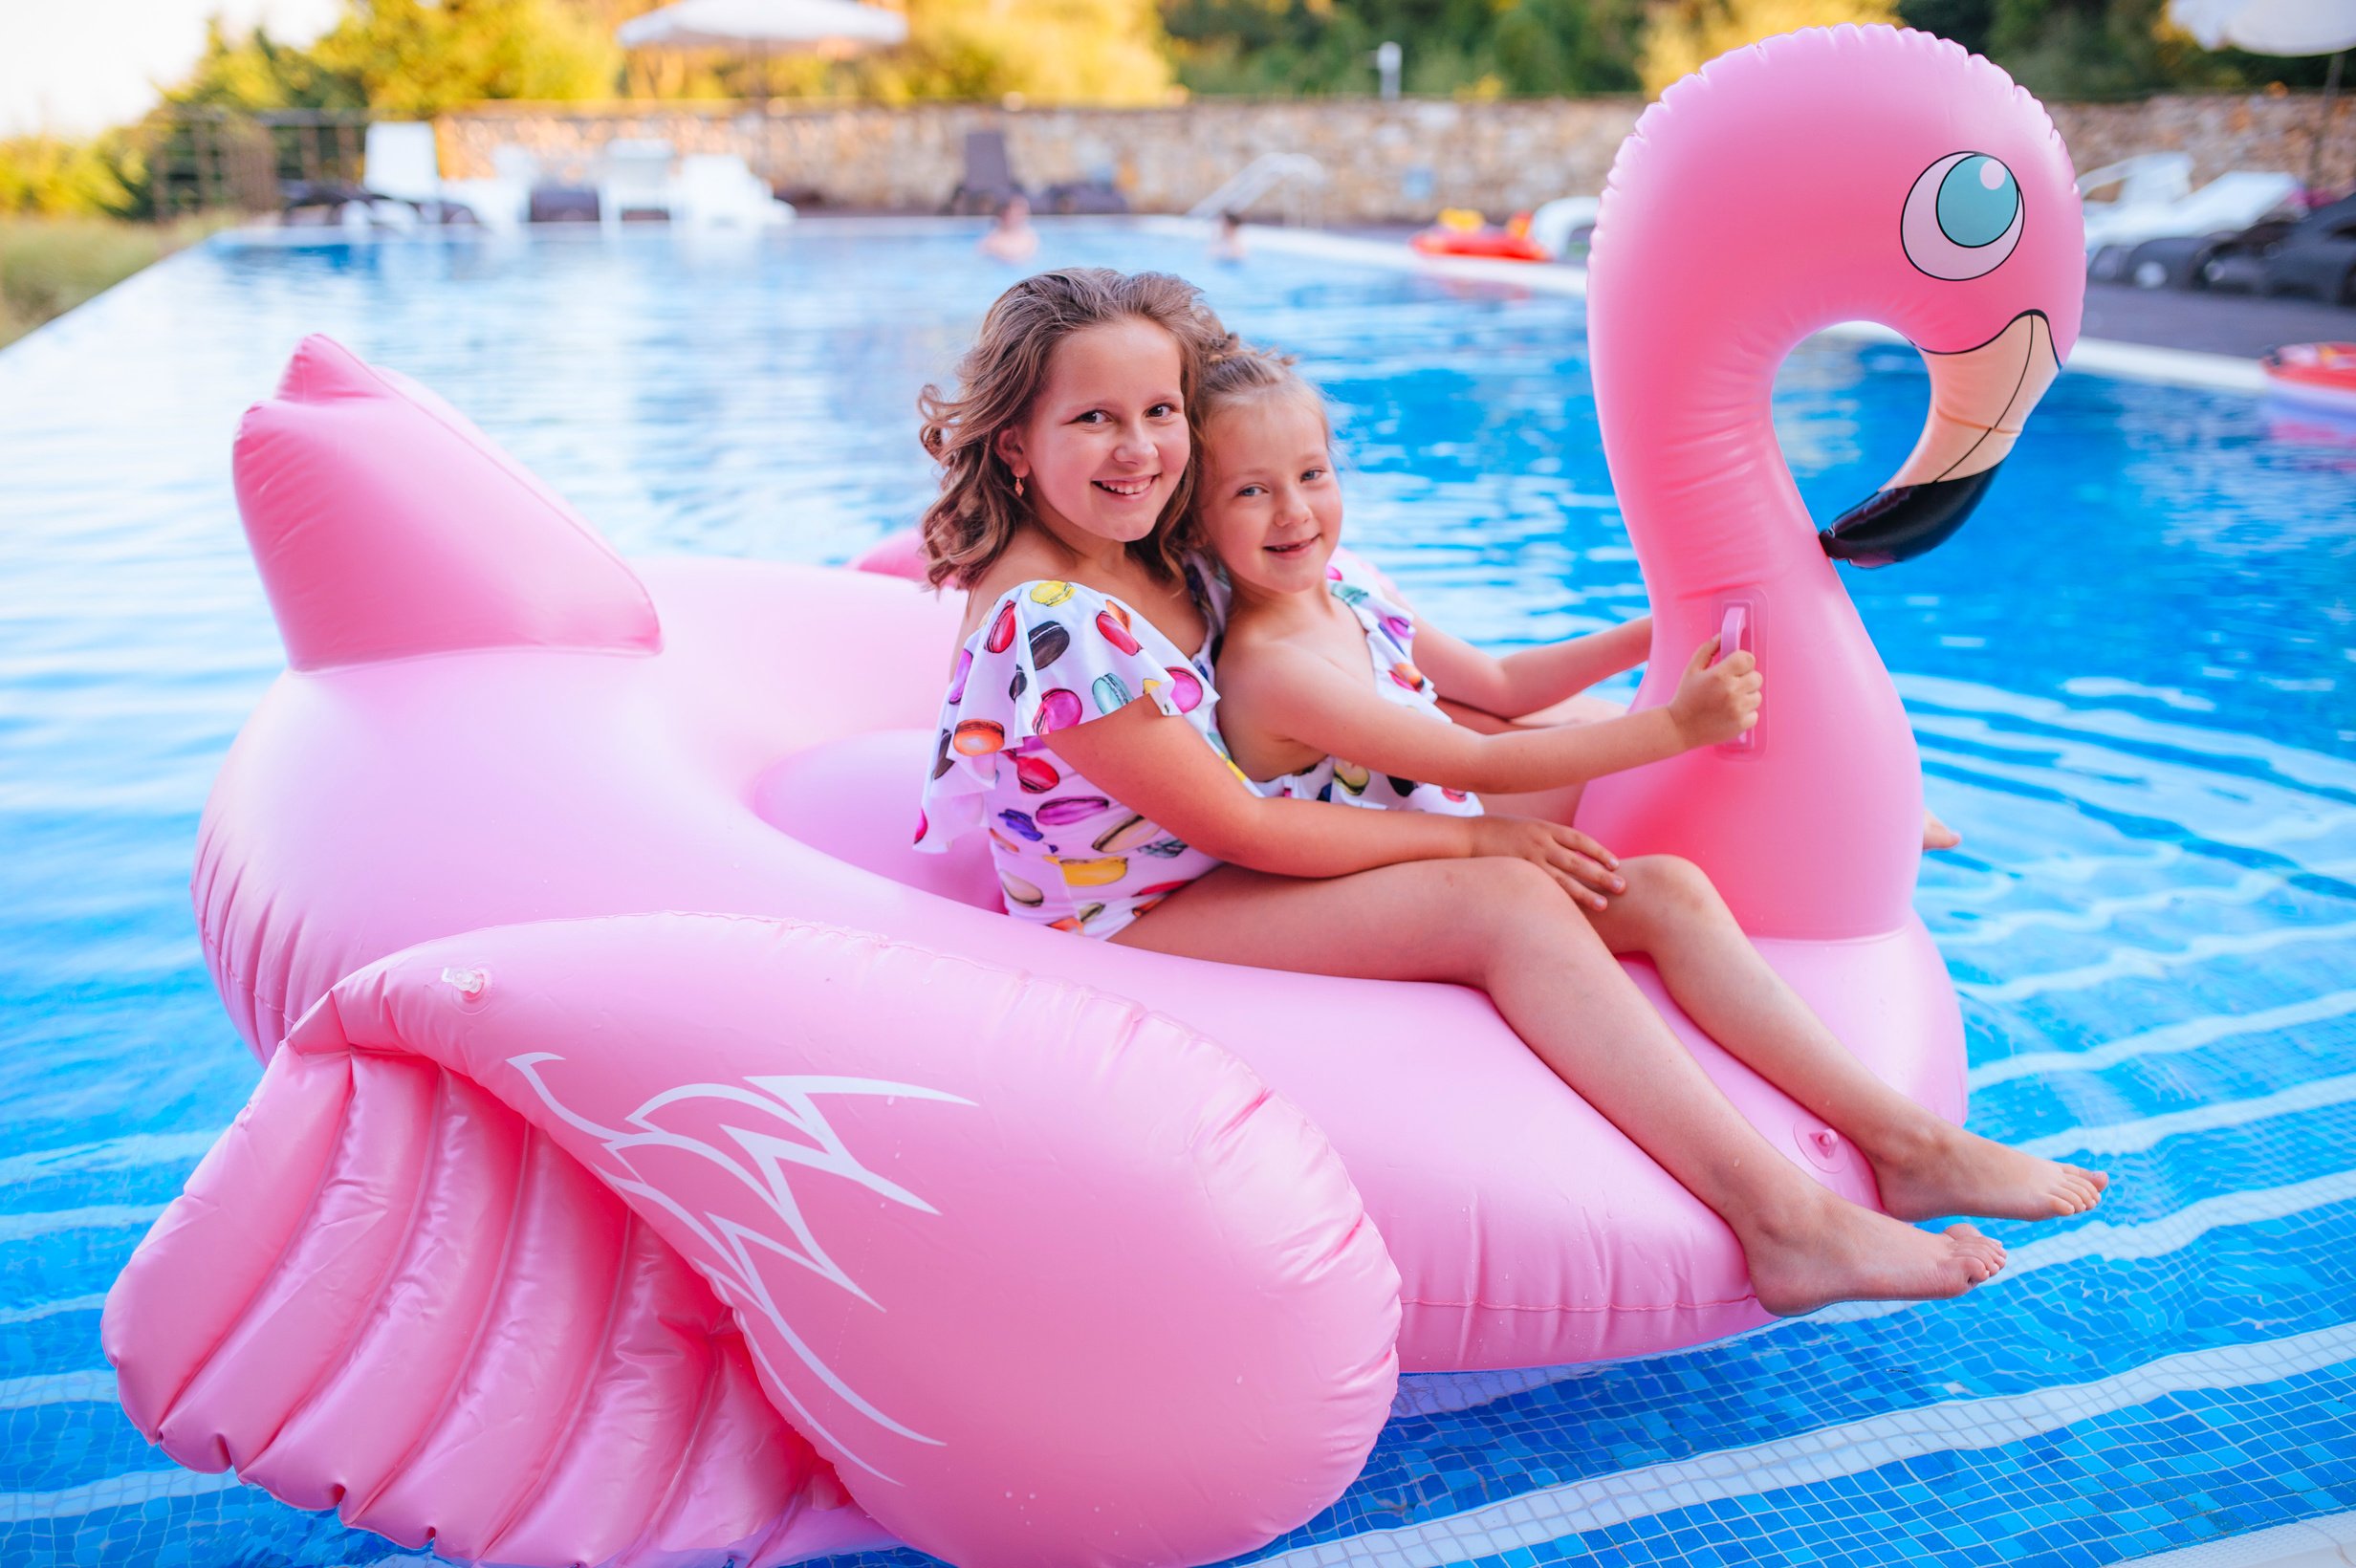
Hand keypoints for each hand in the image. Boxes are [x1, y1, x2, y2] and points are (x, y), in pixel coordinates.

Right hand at [1467, 815, 1623, 909]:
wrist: (1466, 836)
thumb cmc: (1495, 832)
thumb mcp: (1524, 827)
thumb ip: (1544, 837)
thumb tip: (1564, 850)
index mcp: (1544, 827)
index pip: (1580, 839)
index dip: (1600, 852)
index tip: (1615, 864)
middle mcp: (1540, 841)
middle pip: (1579, 859)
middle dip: (1602, 873)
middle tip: (1623, 886)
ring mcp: (1529, 858)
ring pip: (1565, 877)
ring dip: (1586, 891)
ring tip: (1605, 904)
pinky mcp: (1518, 872)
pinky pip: (1544, 887)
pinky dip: (1561, 898)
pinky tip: (1572, 909)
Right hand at [1667, 637, 1761, 748]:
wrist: (1679, 728)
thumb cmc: (1685, 697)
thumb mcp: (1691, 669)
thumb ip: (1707, 650)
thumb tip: (1722, 637)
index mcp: (1720, 675)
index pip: (1748, 659)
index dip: (1743, 662)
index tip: (1737, 667)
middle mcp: (1731, 691)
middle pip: (1757, 677)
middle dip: (1746, 679)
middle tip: (1731, 685)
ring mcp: (1738, 709)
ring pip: (1757, 696)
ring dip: (1747, 697)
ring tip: (1730, 701)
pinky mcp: (1741, 724)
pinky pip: (1754, 714)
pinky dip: (1745, 714)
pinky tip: (1730, 713)